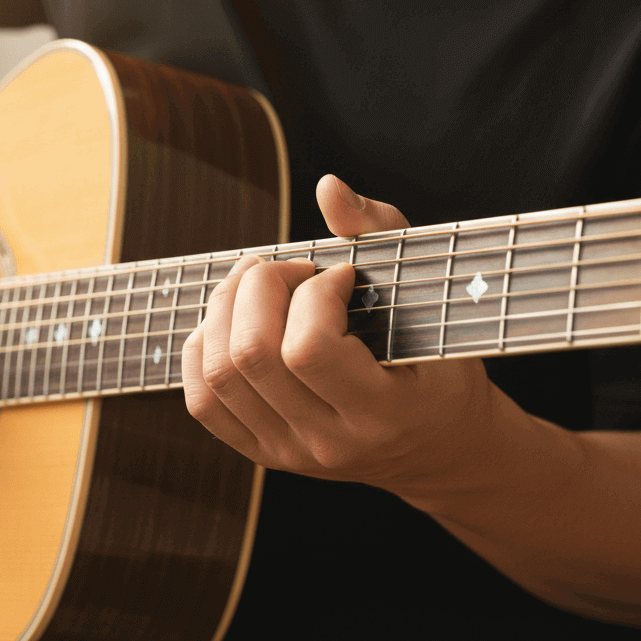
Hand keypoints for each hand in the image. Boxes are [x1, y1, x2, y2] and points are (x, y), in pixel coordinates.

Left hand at [182, 175, 493, 493]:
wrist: (436, 446)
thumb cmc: (437, 367)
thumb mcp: (429, 301)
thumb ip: (382, 234)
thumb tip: (328, 187)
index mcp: (381, 413)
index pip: (310, 349)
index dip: (314, 293)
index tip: (341, 276)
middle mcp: (329, 442)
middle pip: (251, 355)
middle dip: (261, 288)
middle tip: (292, 271)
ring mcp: (289, 453)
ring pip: (218, 374)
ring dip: (226, 308)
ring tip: (260, 284)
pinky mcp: (262, 453)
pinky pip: (204, 400)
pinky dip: (205, 346)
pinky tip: (235, 321)